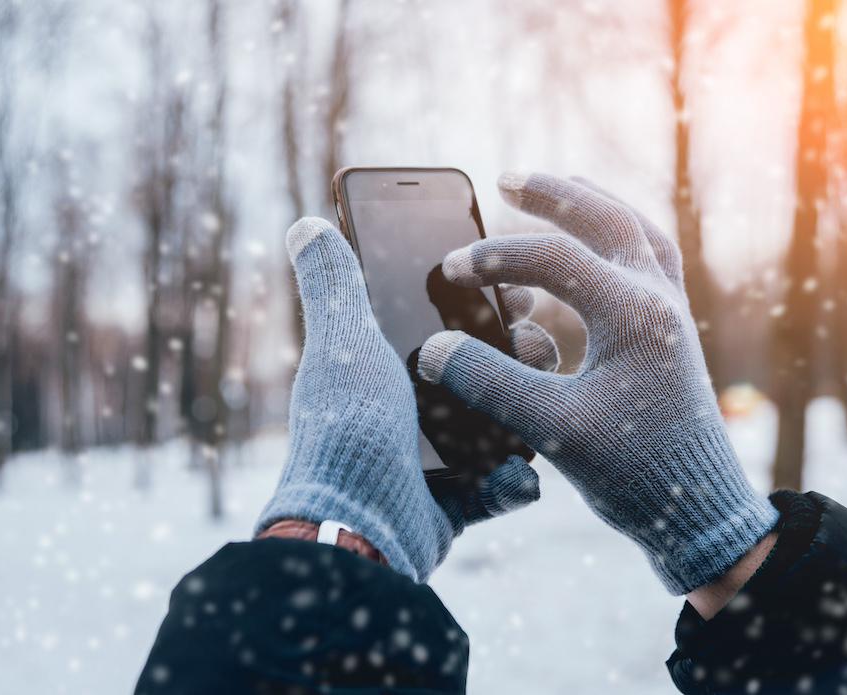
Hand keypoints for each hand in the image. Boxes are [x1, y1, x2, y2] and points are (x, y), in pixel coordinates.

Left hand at [256, 217, 556, 581]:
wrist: (357, 526)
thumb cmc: (346, 427)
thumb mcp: (342, 342)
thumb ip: (333, 284)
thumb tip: (303, 224)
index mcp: (389, 370)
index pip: (449, 324)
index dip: (485, 301)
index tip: (516, 287)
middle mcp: (413, 410)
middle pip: (485, 369)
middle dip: (520, 351)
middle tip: (533, 339)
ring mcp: (438, 458)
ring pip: (503, 422)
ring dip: (530, 406)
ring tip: (543, 391)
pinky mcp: (457, 501)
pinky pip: (500, 487)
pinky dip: (513, 482)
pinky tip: (518, 471)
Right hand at [418, 173, 778, 593]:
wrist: (700, 511)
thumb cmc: (634, 472)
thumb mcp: (552, 428)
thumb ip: (488, 384)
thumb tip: (431, 350)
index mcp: (634, 314)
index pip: (555, 259)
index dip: (497, 258)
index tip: (452, 270)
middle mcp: (659, 300)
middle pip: (607, 218)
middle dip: (555, 193)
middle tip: (507, 178)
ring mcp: (671, 314)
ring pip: (637, 232)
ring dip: (595, 206)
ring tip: (558, 188)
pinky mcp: (672, 333)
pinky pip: (651, 261)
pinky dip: (619, 240)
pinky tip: (594, 251)